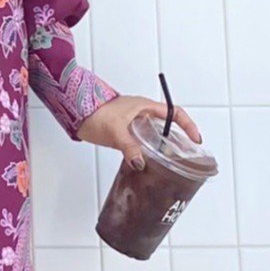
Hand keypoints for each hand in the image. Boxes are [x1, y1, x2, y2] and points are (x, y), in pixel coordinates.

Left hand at [76, 94, 200, 166]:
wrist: (74, 111)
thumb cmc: (94, 112)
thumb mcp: (115, 131)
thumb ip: (129, 147)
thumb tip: (141, 162)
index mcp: (144, 107)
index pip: (174, 113)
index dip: (188, 125)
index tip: (195, 139)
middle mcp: (141, 113)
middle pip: (167, 124)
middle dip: (178, 138)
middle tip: (185, 155)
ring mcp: (133, 122)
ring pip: (155, 133)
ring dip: (163, 146)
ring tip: (170, 162)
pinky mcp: (124, 131)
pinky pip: (142, 140)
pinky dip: (148, 150)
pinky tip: (147, 163)